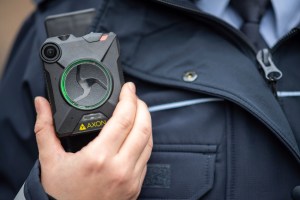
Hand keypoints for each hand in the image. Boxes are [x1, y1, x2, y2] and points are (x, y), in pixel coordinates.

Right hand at [34, 82, 152, 199]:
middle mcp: (120, 168)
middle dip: (142, 106)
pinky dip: (145, 140)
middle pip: (143, 127)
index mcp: (99, 158)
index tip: (128, 88)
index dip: (129, 98)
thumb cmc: (61, 194)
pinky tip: (137, 134)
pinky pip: (147, 157)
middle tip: (134, 97)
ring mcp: (131, 178)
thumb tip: (42, 104)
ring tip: (137, 112)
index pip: (124, 119)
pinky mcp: (136, 185)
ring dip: (146, 122)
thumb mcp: (49, 160)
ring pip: (149, 141)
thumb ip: (45, 128)